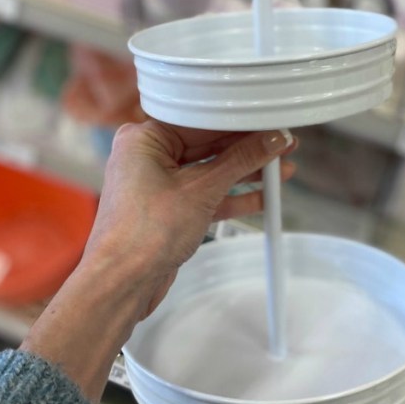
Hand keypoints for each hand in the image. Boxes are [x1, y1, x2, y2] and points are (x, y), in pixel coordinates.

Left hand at [22, 120, 296, 402]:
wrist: (122, 282)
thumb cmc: (142, 234)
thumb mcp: (201, 191)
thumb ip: (240, 162)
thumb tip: (270, 141)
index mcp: (144, 138)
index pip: (201, 121)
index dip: (240, 124)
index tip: (270, 124)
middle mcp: (147, 157)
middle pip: (207, 145)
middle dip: (247, 150)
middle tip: (282, 146)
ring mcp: (157, 184)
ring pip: (209, 171)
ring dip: (244, 174)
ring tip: (281, 169)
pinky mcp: (168, 209)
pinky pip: (205, 194)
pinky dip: (231, 197)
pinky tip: (261, 196)